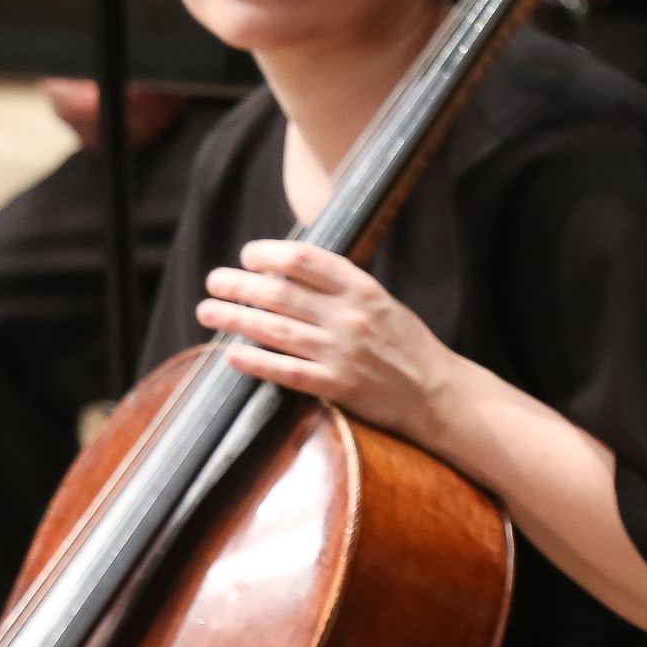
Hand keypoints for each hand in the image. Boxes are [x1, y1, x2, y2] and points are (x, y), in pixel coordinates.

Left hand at [196, 240, 461, 441]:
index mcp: (362, 289)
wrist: (439, 393)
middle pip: (280, 292)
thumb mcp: (382, 302)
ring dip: (235, 318)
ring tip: (206, 311)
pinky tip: (231, 354)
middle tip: (213, 281)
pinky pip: (288, 371)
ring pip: (276, 329)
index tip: (247, 256)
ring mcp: (343, 352)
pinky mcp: (339, 386)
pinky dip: (256, 361)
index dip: (267, 253)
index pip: (304, 259)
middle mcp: (350, 316)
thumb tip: (287, 273)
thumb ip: (341, 288)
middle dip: (238, 284)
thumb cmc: (407, 345)